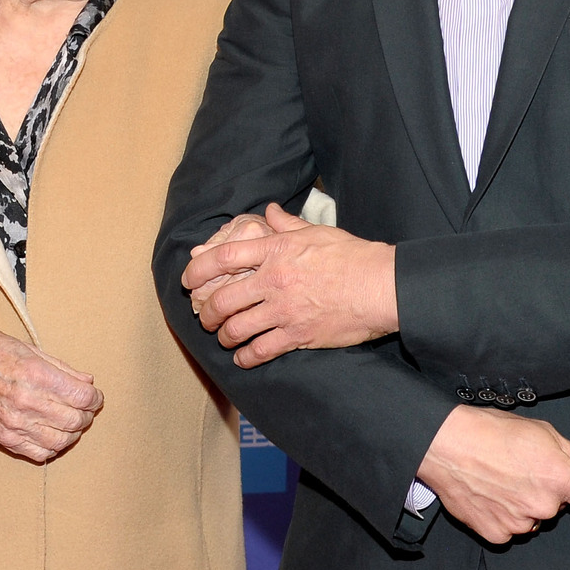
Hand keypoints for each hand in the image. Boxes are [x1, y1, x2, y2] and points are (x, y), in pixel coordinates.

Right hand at [0, 326, 103, 463]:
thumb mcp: (29, 348)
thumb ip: (61, 368)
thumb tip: (88, 383)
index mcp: (35, 374)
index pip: (82, 397)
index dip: (95, 398)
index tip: (95, 396)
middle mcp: (26, 401)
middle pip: (75, 420)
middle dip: (87, 414)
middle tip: (85, 408)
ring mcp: (15, 423)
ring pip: (61, 440)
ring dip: (73, 432)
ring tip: (71, 421)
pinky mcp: (5, 437)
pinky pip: (40, 453)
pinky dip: (54, 446)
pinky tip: (53, 433)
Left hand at [183, 203, 399, 366]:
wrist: (381, 285)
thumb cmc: (352, 255)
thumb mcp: (316, 231)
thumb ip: (286, 224)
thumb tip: (270, 211)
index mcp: (276, 250)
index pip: (223, 257)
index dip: (198, 268)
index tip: (188, 277)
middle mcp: (274, 280)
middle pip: (223, 299)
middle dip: (207, 312)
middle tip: (205, 316)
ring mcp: (284, 310)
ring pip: (236, 328)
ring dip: (224, 336)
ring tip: (224, 338)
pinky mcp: (298, 335)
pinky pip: (261, 350)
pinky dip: (247, 357)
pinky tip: (243, 358)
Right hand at [417, 406, 569, 543]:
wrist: (444, 444)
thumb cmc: (491, 431)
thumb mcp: (544, 433)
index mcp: (560, 478)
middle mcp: (543, 506)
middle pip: (559, 508)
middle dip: (547, 493)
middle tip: (521, 469)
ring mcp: (518, 524)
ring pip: (533, 519)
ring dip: (524, 505)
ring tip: (500, 480)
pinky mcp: (495, 534)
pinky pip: (510, 530)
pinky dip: (503, 516)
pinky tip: (489, 494)